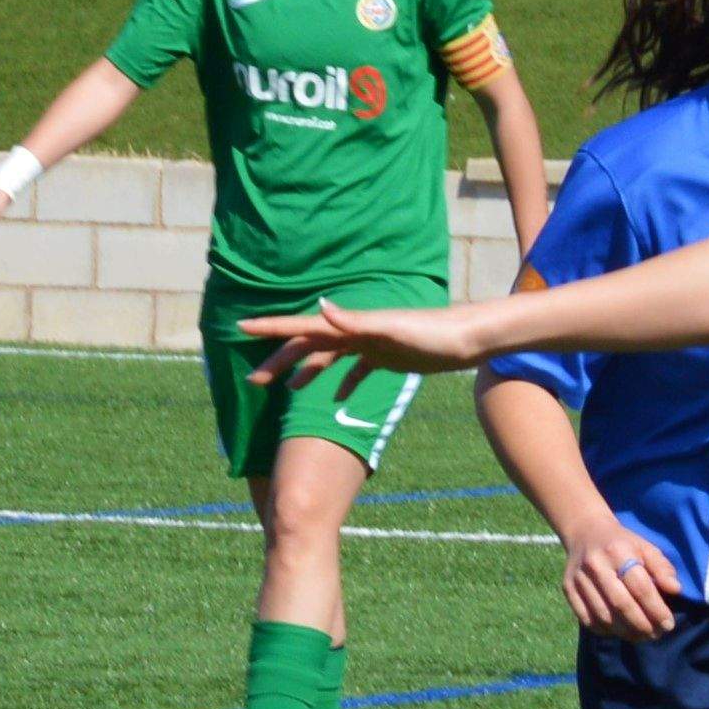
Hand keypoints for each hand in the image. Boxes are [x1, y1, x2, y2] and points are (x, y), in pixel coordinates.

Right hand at [242, 298, 488, 388]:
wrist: (467, 340)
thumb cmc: (433, 333)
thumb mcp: (393, 329)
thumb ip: (356, 321)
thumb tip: (321, 307)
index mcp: (352, 325)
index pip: (304, 326)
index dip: (272, 327)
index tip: (241, 327)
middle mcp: (357, 332)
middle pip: (309, 346)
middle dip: (280, 360)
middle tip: (253, 380)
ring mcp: (371, 345)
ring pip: (329, 358)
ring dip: (307, 371)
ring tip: (287, 391)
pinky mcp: (387, 358)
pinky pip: (359, 371)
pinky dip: (346, 383)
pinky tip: (339, 401)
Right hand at [559, 515, 683, 639]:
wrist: (586, 533)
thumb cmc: (623, 544)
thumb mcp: (646, 548)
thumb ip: (662, 568)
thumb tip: (675, 589)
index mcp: (618, 551)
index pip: (639, 586)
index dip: (656, 609)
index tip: (668, 624)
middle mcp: (595, 565)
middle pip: (621, 604)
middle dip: (642, 625)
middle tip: (656, 635)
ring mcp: (579, 578)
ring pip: (604, 616)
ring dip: (626, 632)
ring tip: (642, 636)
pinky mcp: (568, 589)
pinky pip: (587, 619)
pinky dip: (606, 631)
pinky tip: (620, 631)